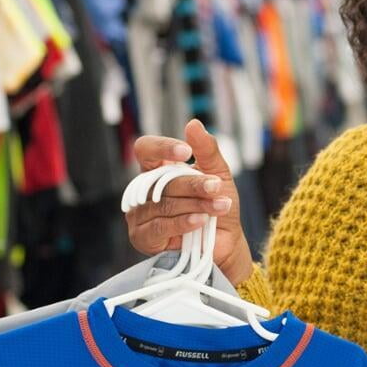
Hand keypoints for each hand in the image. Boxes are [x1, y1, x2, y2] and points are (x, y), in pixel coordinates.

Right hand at [126, 120, 254, 284]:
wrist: (226, 243)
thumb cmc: (219, 206)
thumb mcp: (219, 174)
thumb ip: (207, 150)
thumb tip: (193, 124)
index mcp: (157, 169)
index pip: (146, 149)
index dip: (162, 147)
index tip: (186, 152)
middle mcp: (144, 190)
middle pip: (160, 179)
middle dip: (193, 184)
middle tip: (216, 188)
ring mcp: (139, 214)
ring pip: (163, 203)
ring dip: (196, 204)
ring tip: (220, 207)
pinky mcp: (143, 237)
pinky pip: (160, 226)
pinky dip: (183, 222)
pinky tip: (201, 221)